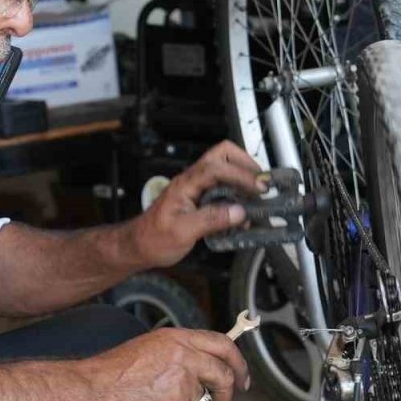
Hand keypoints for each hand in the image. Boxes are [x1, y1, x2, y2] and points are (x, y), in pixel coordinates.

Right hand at [80, 328, 250, 400]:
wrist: (94, 389)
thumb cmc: (112, 371)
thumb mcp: (149, 347)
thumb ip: (177, 353)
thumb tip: (198, 365)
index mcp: (177, 339)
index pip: (222, 344)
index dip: (237, 361)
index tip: (241, 375)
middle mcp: (184, 356)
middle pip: (224, 375)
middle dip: (227, 394)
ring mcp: (183, 382)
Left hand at [130, 141, 262, 267]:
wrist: (138, 246)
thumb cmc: (153, 239)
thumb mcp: (183, 232)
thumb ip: (211, 220)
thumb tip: (238, 211)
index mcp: (185, 184)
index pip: (216, 168)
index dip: (240, 174)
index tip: (258, 187)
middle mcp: (191, 181)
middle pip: (222, 155)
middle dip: (245, 164)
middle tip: (261, 183)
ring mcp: (196, 187)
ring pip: (224, 169)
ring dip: (243, 179)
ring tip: (256, 197)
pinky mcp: (200, 198)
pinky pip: (222, 187)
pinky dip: (237, 194)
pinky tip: (242, 213)